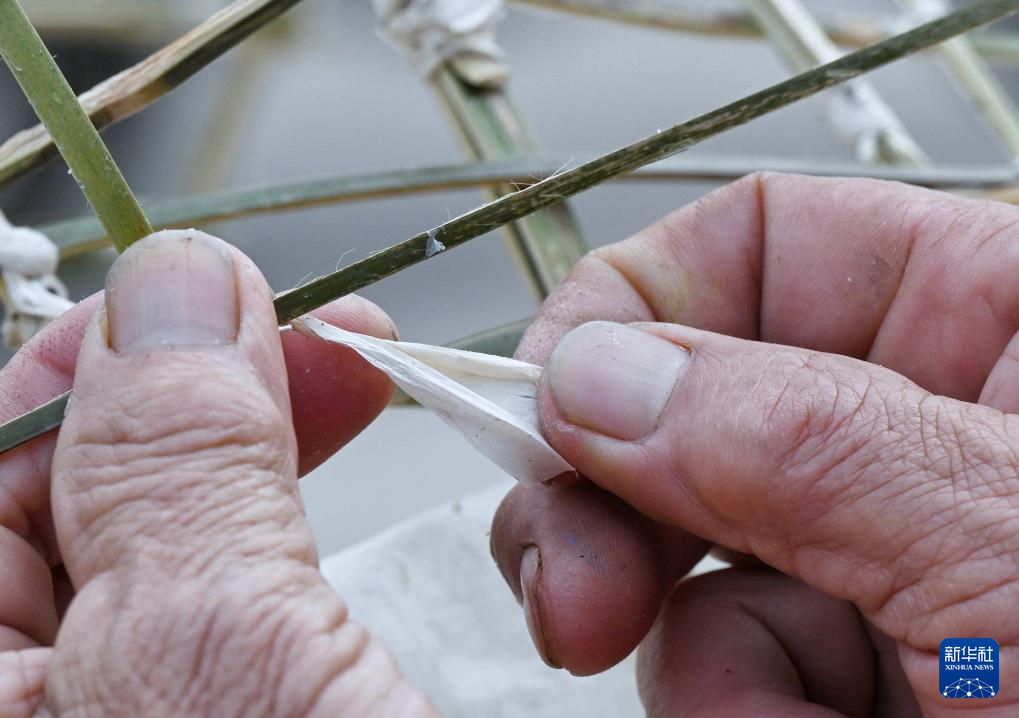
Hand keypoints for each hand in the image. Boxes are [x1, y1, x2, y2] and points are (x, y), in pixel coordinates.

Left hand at [0, 231, 435, 716]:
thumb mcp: (221, 645)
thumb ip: (178, 469)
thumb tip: (171, 285)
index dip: (83, 363)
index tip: (195, 297)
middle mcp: (47, 700)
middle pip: (76, 494)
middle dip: (199, 389)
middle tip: (309, 330)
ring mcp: (141, 702)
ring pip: (169, 526)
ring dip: (264, 426)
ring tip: (358, 369)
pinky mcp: (230, 703)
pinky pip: (238, 572)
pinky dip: (296, 496)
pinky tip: (346, 453)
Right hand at [491, 173, 1018, 715]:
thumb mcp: (1009, 543)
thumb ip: (799, 441)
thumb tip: (600, 375)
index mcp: (1004, 331)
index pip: (761, 247)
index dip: (634, 305)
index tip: (552, 398)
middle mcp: (928, 442)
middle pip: (691, 410)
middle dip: (608, 495)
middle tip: (569, 583)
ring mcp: (888, 567)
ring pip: (695, 564)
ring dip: (697, 652)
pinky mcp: (862, 675)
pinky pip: (732, 669)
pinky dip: (738, 713)